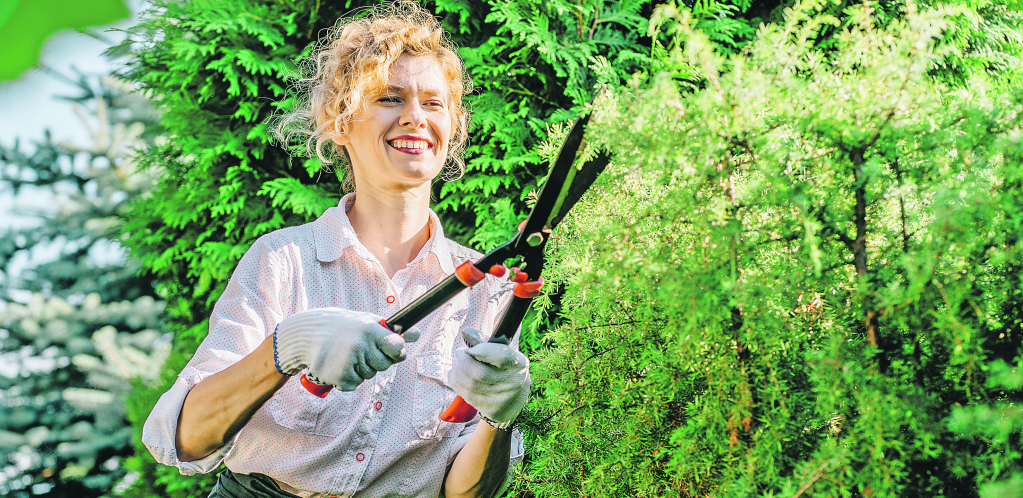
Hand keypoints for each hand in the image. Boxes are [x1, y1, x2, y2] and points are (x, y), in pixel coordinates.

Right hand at [274, 308, 419, 390]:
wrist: (305, 334)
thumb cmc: (341, 326)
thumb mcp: (366, 322)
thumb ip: (390, 331)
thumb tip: (417, 334)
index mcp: (370, 329)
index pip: (398, 347)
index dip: (398, 352)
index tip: (393, 351)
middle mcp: (361, 345)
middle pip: (384, 365)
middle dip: (375, 361)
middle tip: (360, 350)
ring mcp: (349, 362)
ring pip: (368, 376)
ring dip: (360, 370)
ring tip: (344, 354)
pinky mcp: (339, 377)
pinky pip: (354, 385)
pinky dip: (347, 380)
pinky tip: (336, 365)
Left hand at [449, 327, 529, 428]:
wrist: (514, 396)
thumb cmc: (502, 367)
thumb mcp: (499, 351)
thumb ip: (483, 340)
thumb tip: (465, 332)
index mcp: (519, 363)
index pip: (500, 356)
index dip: (481, 351)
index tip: (468, 348)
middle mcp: (514, 382)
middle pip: (480, 373)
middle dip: (463, 361)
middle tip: (459, 353)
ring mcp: (503, 398)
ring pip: (470, 384)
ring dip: (457, 371)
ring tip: (456, 364)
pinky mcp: (491, 409)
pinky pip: (466, 395)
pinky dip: (456, 383)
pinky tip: (456, 375)